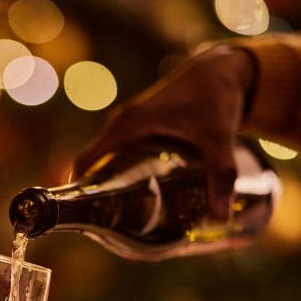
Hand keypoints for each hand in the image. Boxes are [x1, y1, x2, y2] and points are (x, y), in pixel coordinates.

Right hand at [74, 45, 255, 216]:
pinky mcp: (141, 131)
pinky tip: (134, 200)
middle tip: (108, 231)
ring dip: (107, 189)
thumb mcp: (218, 136)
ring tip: (119, 222)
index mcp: (128, 124)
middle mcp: (122, 125)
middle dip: (96, 197)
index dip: (78, 191)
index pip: (85, 161)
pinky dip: (119, 177)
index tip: (84, 219)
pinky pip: (118, 156)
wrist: (221, 69)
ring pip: (105, 163)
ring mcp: (129, 127)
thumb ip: (222, 174)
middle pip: (92, 167)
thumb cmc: (216, 96)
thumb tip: (221, 217)